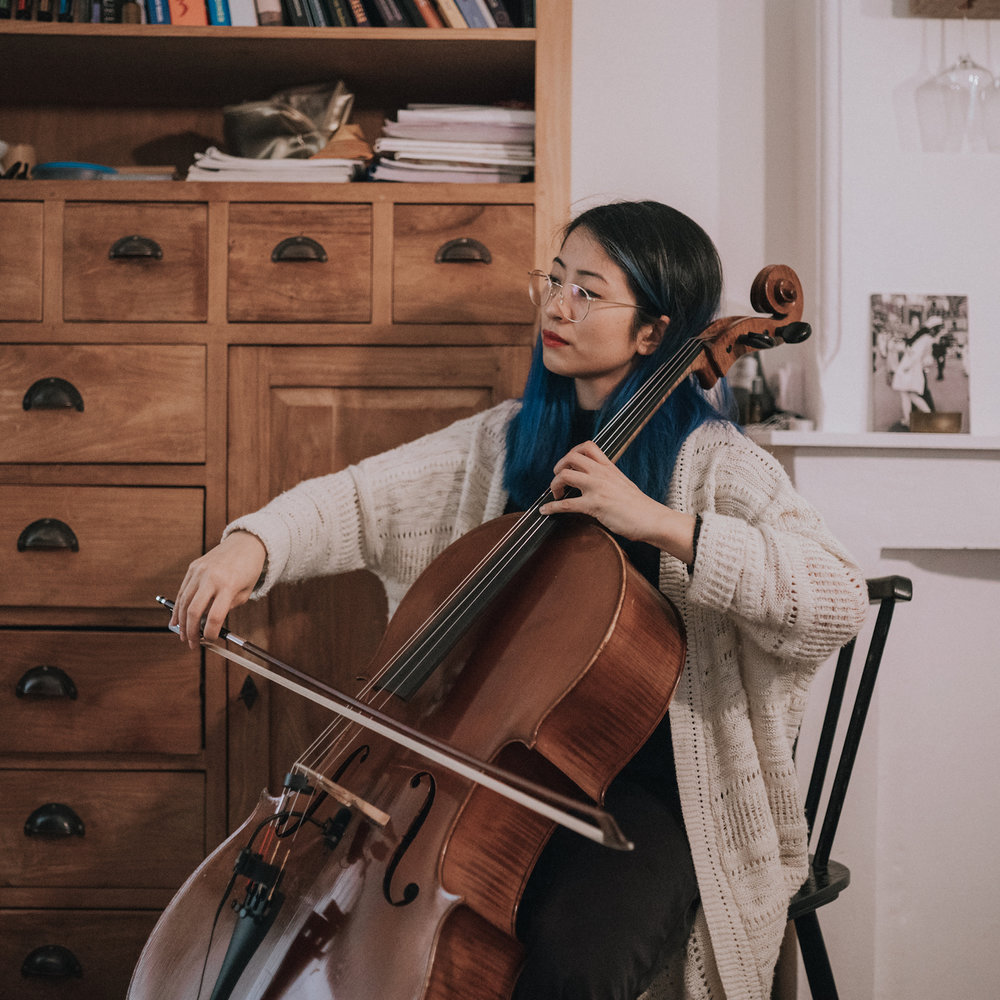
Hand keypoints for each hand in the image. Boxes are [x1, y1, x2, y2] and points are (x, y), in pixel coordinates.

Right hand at [170, 531, 266, 648]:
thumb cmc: (248, 570)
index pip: (215, 616)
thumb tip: (208, 626)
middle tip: (192, 643)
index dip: (211, 633)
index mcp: (228, 585)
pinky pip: (182, 591)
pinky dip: (177, 607)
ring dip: (181, 622)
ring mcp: (199, 571)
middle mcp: (211, 578)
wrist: (245, 543)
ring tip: (183, 635)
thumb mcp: (245, 592)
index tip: (211, 640)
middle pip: (194, 611)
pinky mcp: (193, 568)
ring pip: (183, 602)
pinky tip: (176, 619)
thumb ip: (227, 608)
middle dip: (191, 631)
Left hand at [540, 441, 696, 563]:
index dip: (572, 452)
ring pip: (565, 476)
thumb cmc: (640, 507)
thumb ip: (608, 480)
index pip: (588, 446)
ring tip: (554, 494)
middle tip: (559, 479)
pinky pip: (566, 504)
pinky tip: (546, 511)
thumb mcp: (623, 484)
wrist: (652, 519)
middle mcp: (602, 474)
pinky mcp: (594, 505)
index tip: (569, 464)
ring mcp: (597, 488)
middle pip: (571, 457)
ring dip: (554, 485)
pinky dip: (551, 507)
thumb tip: (595, 484)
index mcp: (609, 468)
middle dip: (559, 467)